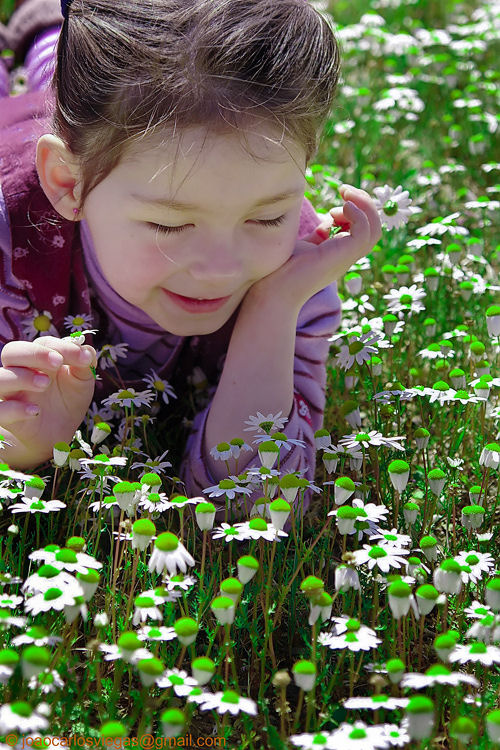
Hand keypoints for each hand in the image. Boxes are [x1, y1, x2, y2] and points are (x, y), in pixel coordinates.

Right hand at [0, 336, 96, 469]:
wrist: (60, 431)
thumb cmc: (68, 399)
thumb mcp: (82, 381)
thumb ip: (85, 364)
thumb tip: (87, 351)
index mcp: (38, 358)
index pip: (42, 344)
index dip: (60, 347)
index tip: (81, 357)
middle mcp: (19, 371)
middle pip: (11, 352)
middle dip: (34, 353)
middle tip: (57, 362)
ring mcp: (10, 393)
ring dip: (20, 377)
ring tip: (45, 383)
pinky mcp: (6, 416)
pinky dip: (14, 408)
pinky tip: (35, 410)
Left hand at [247, 184, 381, 310]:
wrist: (273, 289)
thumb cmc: (281, 270)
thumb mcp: (305, 244)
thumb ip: (319, 233)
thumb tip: (326, 220)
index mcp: (338, 253)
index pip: (362, 228)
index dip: (357, 207)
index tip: (340, 195)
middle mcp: (346, 256)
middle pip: (373, 228)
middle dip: (365, 202)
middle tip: (345, 189)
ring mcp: (346, 258)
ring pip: (374, 230)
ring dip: (364, 206)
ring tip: (345, 195)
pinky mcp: (342, 257)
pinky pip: (364, 232)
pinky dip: (357, 215)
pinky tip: (336, 209)